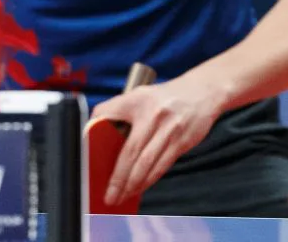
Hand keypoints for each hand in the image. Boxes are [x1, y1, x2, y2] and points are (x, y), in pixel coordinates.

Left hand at [89, 78, 222, 206]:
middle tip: (109, 194)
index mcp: (135, 99)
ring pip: (147, 164)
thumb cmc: (164, 97)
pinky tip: (140, 187)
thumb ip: (120, 111)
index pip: (106, 114)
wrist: (202, 91)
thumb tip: (97, 135)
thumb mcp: (139, 95)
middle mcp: (152, 115)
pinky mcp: (182, 142)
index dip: (93, 133)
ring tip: (122, 196)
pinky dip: (149, 179)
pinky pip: (162, 166)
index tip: (86, 154)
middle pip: (130, 152)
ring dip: (133, 184)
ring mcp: (168, 130)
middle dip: (118, 177)